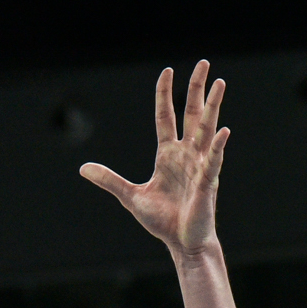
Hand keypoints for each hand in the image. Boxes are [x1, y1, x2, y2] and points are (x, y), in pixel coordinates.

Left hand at [81, 62, 228, 257]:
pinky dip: (217, 147)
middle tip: (204, 63)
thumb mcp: (130, 197)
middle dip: (197, 88)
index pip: (166, 116)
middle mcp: (186, 155)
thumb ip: (109, 180)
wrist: (182, 244)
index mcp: (168, 155)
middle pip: (192, 114)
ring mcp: (199, 166)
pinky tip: (223, 131)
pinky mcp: (207, 183)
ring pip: (206, 129)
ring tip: (220, 83)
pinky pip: (213, 161)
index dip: (165, 94)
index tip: (167, 71)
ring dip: (213, 106)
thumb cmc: (162, 221)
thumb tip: (83, 169)